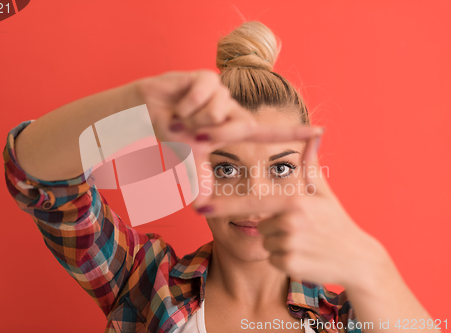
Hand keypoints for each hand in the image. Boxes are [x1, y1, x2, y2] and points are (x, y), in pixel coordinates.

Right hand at [137, 70, 323, 205]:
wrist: (142, 113)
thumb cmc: (168, 136)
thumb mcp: (185, 161)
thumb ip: (197, 180)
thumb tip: (202, 207)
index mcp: (232, 129)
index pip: (268, 134)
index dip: (293, 134)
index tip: (321, 132)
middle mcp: (231, 110)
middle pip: (242, 126)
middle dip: (212, 135)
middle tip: (186, 133)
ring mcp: (221, 93)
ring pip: (221, 111)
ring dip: (194, 120)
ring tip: (180, 117)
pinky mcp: (206, 77)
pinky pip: (206, 92)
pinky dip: (187, 104)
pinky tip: (178, 105)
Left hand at [197, 135, 390, 287]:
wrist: (358, 260)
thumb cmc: (338, 223)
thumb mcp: (325, 194)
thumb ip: (311, 165)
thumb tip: (314, 134)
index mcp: (294, 201)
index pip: (251, 202)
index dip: (224, 203)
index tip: (199, 206)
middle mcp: (289, 221)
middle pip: (260, 224)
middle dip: (275, 227)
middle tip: (301, 230)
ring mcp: (289, 244)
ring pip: (265, 242)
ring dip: (279, 243)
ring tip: (305, 242)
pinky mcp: (289, 265)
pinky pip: (273, 259)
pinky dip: (285, 259)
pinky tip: (305, 256)